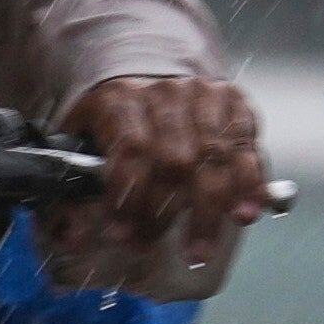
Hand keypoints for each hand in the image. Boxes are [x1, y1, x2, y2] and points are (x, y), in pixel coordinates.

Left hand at [64, 70, 271, 280]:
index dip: (129, 198)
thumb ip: (74, 191)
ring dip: (209, 212)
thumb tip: (73, 237)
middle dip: (164, 213)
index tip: (122, 235)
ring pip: (215, 158)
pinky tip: (246, 214)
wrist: (150, 72)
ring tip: (199, 251)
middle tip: (153, 248)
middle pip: (175, 159)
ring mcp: (206, 97)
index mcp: (121, 98)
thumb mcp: (81, 141)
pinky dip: (250, 186)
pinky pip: (248, 150)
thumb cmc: (115, 118)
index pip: (131, 149)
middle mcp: (167, 93)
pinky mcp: (236, 105)